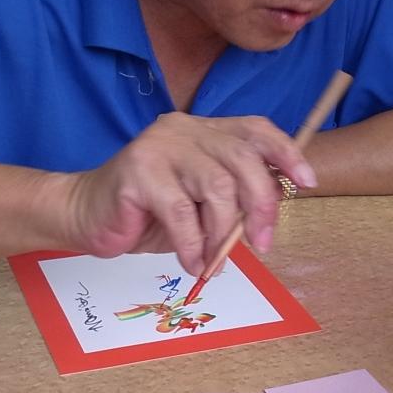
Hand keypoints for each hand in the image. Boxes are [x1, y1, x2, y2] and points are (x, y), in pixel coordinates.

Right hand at [62, 113, 317, 274]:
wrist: (85, 216)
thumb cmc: (147, 214)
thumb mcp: (200, 204)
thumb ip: (232, 199)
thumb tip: (271, 215)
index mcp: (203, 130)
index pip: (256, 129)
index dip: (286, 153)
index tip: (307, 183)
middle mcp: (184, 129)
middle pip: (242, 159)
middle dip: (261, 206)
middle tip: (262, 244)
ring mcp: (159, 147)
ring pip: (216, 187)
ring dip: (223, 233)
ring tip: (215, 261)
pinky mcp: (137, 172)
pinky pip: (181, 212)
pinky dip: (193, 244)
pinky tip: (191, 262)